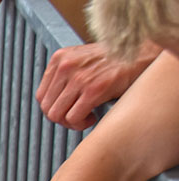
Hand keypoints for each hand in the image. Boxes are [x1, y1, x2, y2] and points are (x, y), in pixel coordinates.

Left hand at [36, 42, 160, 129]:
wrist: (143, 53)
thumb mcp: (81, 59)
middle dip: (61, 118)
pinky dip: (81, 124)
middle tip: (77, 117)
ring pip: (57, 116)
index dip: (53, 109)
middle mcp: (65, 66)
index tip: (67, 110)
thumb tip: (51, 106)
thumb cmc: (114, 60)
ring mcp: (79, 78)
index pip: (41, 96)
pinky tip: (93, 117)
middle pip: (47, 108)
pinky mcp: (94, 89)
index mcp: (59, 58)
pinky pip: (74, 118)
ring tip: (85, 117)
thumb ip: (64, 76)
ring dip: (71, 123)